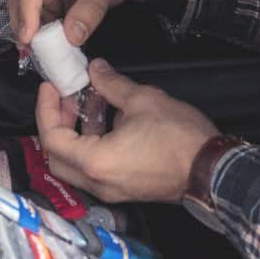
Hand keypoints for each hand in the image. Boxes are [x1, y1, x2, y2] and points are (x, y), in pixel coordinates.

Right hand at [7, 0, 172, 46]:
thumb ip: (88, 12)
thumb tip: (71, 36)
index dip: (26, 11)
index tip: (28, 37)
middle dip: (27, 24)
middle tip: (35, 51)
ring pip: (24, 8)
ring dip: (34, 29)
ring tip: (46, 50)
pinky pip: (35, 14)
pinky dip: (42, 29)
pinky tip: (51, 42)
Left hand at [36, 59, 217, 202]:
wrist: (213, 170)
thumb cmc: (180, 138)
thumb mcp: (143, 100)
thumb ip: (110, 84)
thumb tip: (95, 69)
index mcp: (95, 162)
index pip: (51, 138)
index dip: (46, 109)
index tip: (51, 87)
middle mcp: (97, 181)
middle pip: (56, 156)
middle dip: (56, 122)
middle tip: (65, 96)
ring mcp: (110, 189)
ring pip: (75, 162)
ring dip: (76, 131)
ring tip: (89, 99)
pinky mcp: (124, 188)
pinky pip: (95, 167)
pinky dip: (91, 142)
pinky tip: (107, 116)